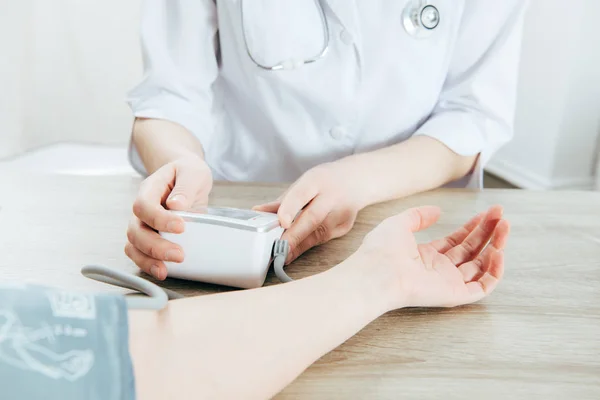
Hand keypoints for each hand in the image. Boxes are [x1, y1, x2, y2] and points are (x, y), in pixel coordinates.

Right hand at [125, 155, 212, 279]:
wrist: (186, 178)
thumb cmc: (188, 174)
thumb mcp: (193, 172)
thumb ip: (186, 187)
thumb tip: (177, 205)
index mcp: (150, 189)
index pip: (144, 205)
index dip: (159, 219)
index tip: (181, 227)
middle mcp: (142, 209)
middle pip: (135, 230)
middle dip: (155, 246)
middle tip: (179, 255)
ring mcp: (143, 224)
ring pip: (134, 245)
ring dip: (148, 260)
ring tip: (166, 270)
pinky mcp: (150, 238)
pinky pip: (139, 254)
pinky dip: (148, 265)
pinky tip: (163, 271)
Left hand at [254, 160, 369, 263]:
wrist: (357, 181)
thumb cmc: (325, 182)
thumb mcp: (304, 183)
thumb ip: (283, 200)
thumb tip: (258, 211)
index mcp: (317, 180)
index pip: (302, 194)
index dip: (291, 208)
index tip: (281, 222)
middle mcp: (332, 196)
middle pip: (313, 218)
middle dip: (293, 236)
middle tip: (276, 250)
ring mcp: (341, 213)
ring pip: (318, 233)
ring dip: (297, 247)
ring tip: (280, 256)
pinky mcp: (345, 227)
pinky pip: (322, 239)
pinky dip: (306, 247)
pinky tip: (293, 253)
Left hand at [355, 205, 508, 309]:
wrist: (377, 272)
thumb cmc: (381, 250)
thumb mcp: (399, 223)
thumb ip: (419, 216)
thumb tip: (438, 211)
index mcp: (426, 256)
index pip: (457, 242)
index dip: (473, 227)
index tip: (488, 213)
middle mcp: (439, 270)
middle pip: (472, 250)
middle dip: (488, 232)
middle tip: (501, 215)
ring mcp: (448, 283)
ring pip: (481, 266)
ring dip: (496, 246)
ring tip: (504, 227)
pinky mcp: (455, 295)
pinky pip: (482, 287)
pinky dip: (494, 272)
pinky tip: (498, 252)